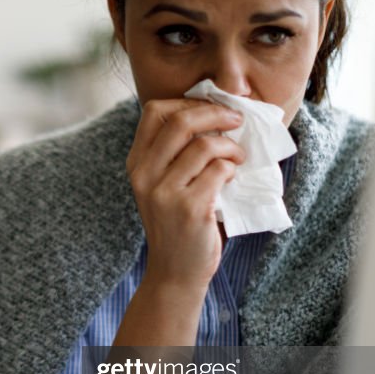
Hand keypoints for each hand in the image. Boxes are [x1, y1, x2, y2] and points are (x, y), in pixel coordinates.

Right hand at [126, 99, 244, 291]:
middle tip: (236, 120)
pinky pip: (219, 170)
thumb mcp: (163, 186)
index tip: (210, 109)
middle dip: (216, 113)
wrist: (176, 272)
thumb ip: (175, 154)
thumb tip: (215, 112)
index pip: (154, 111)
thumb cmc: (178, 224)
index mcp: (136, 164)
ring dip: (230, 147)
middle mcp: (144, 175)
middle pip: (180, 121)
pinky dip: (232, 169)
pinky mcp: (189, 208)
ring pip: (204, 145)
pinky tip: (232, 179)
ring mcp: (164, 192)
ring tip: (237, 158)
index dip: (187, 102)